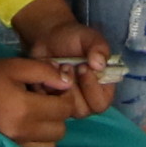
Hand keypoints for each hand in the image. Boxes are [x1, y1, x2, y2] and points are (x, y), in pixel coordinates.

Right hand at [0, 56, 76, 146]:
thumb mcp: (15, 66)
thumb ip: (45, 72)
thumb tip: (67, 82)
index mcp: (25, 109)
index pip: (64, 110)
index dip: (66, 97)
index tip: (57, 88)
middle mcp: (23, 132)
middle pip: (60, 130)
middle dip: (58, 114)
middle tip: (46, 101)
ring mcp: (16, 145)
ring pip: (51, 146)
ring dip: (49, 131)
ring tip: (37, 116)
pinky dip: (38, 142)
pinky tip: (29, 128)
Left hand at [11, 0, 119, 114]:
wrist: (50, 36)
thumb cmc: (75, 39)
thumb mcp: (90, 38)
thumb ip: (99, 48)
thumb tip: (100, 64)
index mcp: (101, 88)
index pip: (102, 102)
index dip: (92, 88)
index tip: (84, 67)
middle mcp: (86, 99)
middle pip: (82, 110)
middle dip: (74, 88)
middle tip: (69, 67)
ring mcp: (66, 101)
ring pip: (62, 108)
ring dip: (58, 86)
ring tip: (58, 67)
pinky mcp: (48, 99)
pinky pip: (44, 102)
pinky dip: (43, 85)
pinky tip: (46, 70)